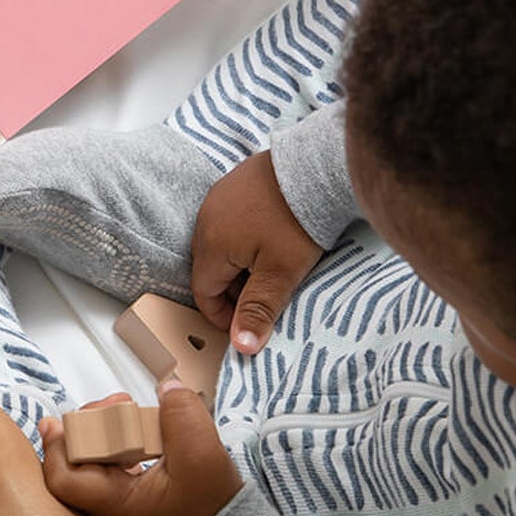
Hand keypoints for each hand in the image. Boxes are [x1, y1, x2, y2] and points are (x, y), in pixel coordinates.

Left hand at [41, 383, 241, 515]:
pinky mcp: (126, 491)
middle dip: (90, 421)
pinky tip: (135, 425)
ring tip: (129, 408)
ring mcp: (116, 500)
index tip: (65, 418)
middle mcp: (109, 507)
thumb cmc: (211, 510)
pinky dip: (116, 436)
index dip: (57, 444)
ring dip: (104, 425)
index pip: (64, 479)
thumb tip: (166, 388)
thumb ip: (182, 415)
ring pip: (90, 455)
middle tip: (116, 404)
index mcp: (116, 505)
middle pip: (73, 458)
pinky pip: (106, 458)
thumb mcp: (202, 456)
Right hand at [190, 152, 321, 353]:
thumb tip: (240, 346)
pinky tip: (271, 236)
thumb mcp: (280, 274)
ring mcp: (218, 196)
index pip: (203, 292)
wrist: (312, 169)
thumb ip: (258, 310)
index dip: (223, 315)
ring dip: (239, 262)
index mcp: (211, 244)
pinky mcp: (234, 182)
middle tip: (265, 297)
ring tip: (272, 268)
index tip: (248, 324)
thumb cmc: (296, 222)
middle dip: (233, 289)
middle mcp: (206, 218)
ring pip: (219, 242)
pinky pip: (229, 218)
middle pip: (209, 268)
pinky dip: (243, 236)